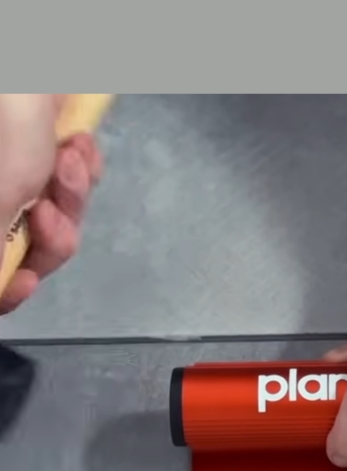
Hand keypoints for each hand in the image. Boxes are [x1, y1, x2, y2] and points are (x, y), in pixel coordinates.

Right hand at [0, 94, 102, 313]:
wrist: (30, 50)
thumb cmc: (8, 111)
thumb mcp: (0, 187)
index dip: (5, 288)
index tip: (26, 280)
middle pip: (29, 248)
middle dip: (53, 231)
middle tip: (52, 209)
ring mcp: (15, 175)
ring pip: (59, 217)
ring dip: (72, 195)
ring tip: (68, 155)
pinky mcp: (43, 156)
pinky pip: (75, 185)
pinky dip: (82, 170)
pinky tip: (77, 142)